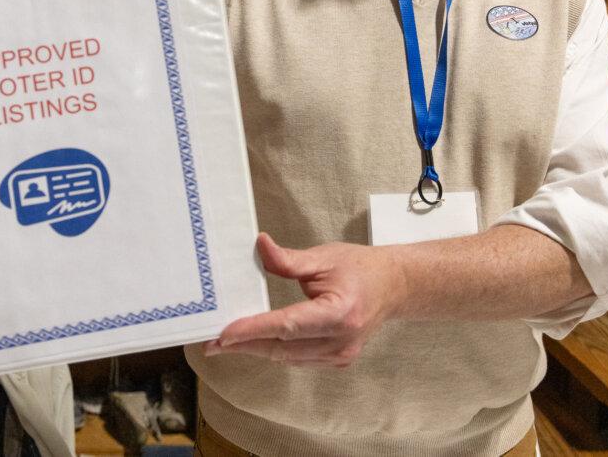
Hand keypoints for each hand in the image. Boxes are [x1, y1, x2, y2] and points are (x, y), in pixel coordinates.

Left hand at [203, 232, 404, 367]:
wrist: (394, 287)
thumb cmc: (360, 268)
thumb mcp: (324, 257)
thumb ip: (289, 259)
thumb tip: (260, 246)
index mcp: (340, 313)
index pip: (287, 325)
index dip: (253, 330)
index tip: (224, 334)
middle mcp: (341, 341)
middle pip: (282, 347)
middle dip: (245, 344)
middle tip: (212, 342)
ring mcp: (341, 355)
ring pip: (288, 358)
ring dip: (257, 350)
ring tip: (227, 343)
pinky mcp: (338, 361)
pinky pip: (298, 360)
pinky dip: (276, 351)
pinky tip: (255, 344)